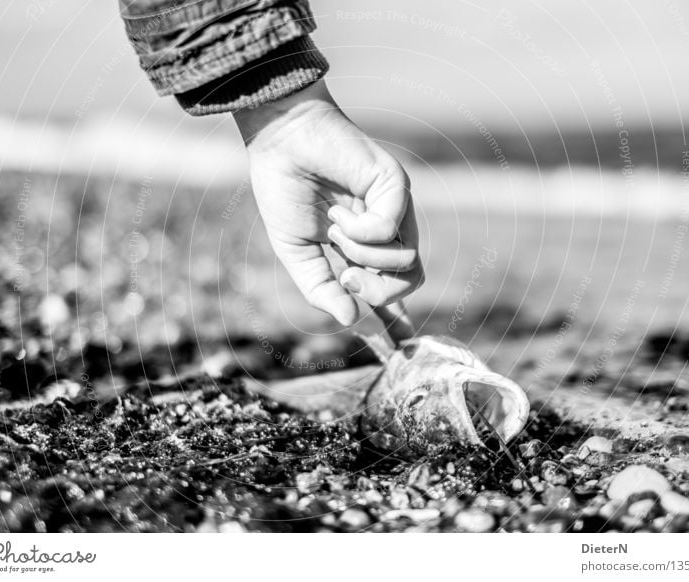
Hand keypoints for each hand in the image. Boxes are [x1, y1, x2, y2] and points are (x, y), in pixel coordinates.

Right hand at [233, 80, 423, 326]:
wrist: (280, 144)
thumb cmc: (284, 191)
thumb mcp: (296, 253)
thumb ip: (320, 288)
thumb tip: (350, 320)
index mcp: (362, 248)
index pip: (390, 287)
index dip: (396, 317)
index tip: (401, 342)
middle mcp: (386, 232)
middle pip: (408, 282)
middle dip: (377, 293)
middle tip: (346, 275)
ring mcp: (396, 210)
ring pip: (408, 262)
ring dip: (364, 258)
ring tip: (335, 231)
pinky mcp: (396, 187)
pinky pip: (390, 231)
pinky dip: (361, 232)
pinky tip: (340, 215)